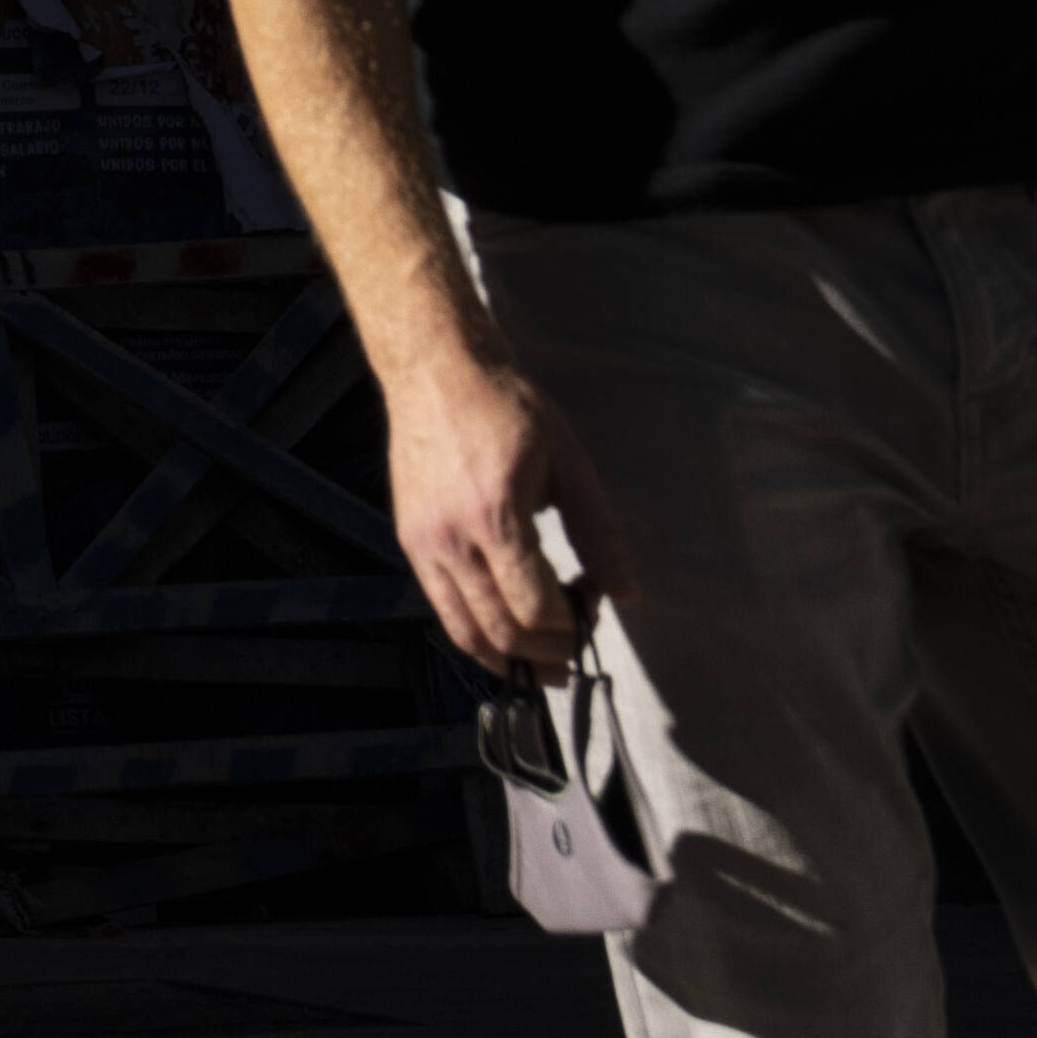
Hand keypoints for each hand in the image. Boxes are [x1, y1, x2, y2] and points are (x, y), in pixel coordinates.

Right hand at [377, 328, 615, 681]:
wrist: (435, 372)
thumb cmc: (507, 408)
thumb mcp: (568, 462)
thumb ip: (599, 532)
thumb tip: (627, 594)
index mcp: (494, 515)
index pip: (535, 607)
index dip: (573, 625)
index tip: (595, 606)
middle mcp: (451, 539)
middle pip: (501, 630)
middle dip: (546, 654)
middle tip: (577, 648)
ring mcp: (423, 544)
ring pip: (465, 631)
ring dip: (509, 660)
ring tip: (544, 664)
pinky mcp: (409, 541)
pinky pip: (442, 608)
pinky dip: (475, 635)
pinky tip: (504, 635)